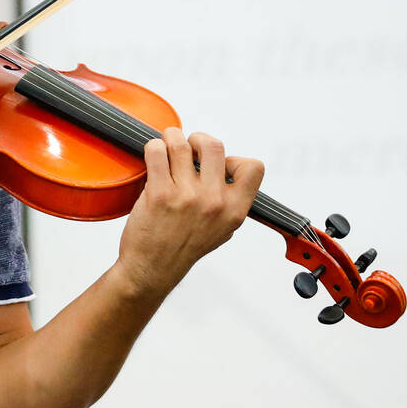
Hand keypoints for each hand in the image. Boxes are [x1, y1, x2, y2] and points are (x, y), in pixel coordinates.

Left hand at [114, 128, 263, 297]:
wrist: (153, 268)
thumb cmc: (184, 247)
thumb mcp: (222, 229)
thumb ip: (229, 200)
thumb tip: (227, 166)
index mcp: (234, 210)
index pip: (253, 168)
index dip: (234, 158)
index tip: (217, 166)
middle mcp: (214, 202)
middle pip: (213, 146)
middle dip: (197, 139)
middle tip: (187, 148)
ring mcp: (186, 197)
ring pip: (180, 144)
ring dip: (171, 138)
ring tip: (166, 147)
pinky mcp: (159, 194)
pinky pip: (156, 151)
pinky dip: (153, 147)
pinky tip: (153, 157)